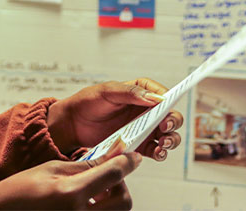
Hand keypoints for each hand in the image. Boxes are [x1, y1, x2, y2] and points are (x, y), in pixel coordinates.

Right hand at [0, 151, 141, 209]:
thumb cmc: (17, 192)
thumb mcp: (50, 169)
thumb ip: (83, 165)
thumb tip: (110, 156)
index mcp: (71, 194)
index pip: (112, 174)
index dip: (127, 162)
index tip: (133, 156)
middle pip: (123, 201)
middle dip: (120, 185)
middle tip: (107, 175)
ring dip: (112, 199)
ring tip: (94, 190)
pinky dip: (100, 209)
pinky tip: (86, 202)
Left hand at [47, 78, 182, 159]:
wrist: (73, 124)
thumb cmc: (88, 102)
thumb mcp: (106, 91)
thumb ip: (130, 93)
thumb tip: (155, 98)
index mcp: (139, 92)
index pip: (161, 93)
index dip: (168, 99)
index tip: (166, 107)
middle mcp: (145, 110)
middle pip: (170, 115)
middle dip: (173, 122)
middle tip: (165, 127)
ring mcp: (143, 128)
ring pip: (167, 134)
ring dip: (171, 139)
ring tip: (162, 143)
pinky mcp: (138, 145)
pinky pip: (155, 150)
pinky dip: (160, 153)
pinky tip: (156, 153)